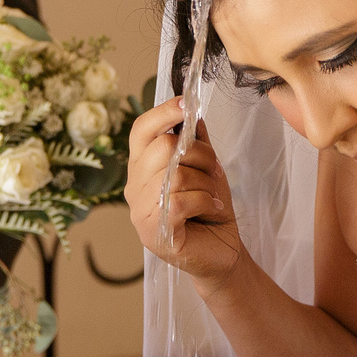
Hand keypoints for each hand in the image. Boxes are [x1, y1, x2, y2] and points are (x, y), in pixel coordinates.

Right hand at [126, 97, 248, 292]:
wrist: (222, 252)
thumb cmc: (209, 210)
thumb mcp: (206, 168)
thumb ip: (196, 142)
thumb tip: (192, 113)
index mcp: (142, 167)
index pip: (141, 130)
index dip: (163, 113)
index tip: (187, 104)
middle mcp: (134, 187)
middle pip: (162, 148)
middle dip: (199, 154)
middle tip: (214, 170)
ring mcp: (140, 211)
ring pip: (174, 175)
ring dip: (205, 182)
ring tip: (213, 194)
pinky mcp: (153, 232)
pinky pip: (180, 201)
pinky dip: (205, 200)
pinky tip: (213, 208)